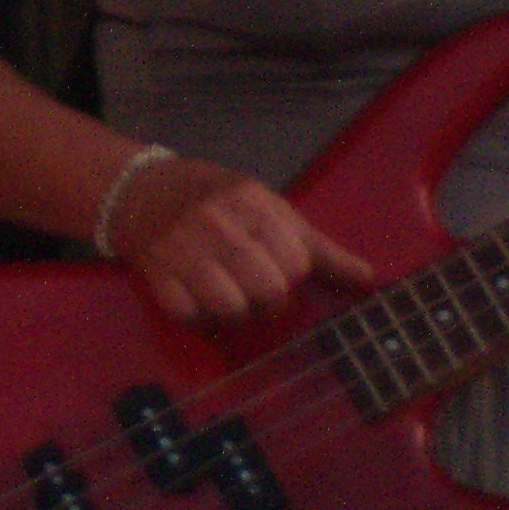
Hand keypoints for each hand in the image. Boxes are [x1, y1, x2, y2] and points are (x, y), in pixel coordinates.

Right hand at [108, 153, 373, 326]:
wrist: (140, 190)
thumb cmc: (216, 200)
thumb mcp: (269, 209)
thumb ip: (318, 247)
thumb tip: (368, 280)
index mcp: (251, 202)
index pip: (297, 263)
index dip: (292, 274)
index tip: (276, 266)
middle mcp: (216, 222)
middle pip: (268, 291)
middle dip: (268, 299)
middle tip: (254, 288)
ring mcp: (182, 248)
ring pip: (231, 309)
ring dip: (235, 313)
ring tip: (228, 295)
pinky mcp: (155, 272)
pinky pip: (190, 316)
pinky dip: (200, 319)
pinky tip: (200, 301)